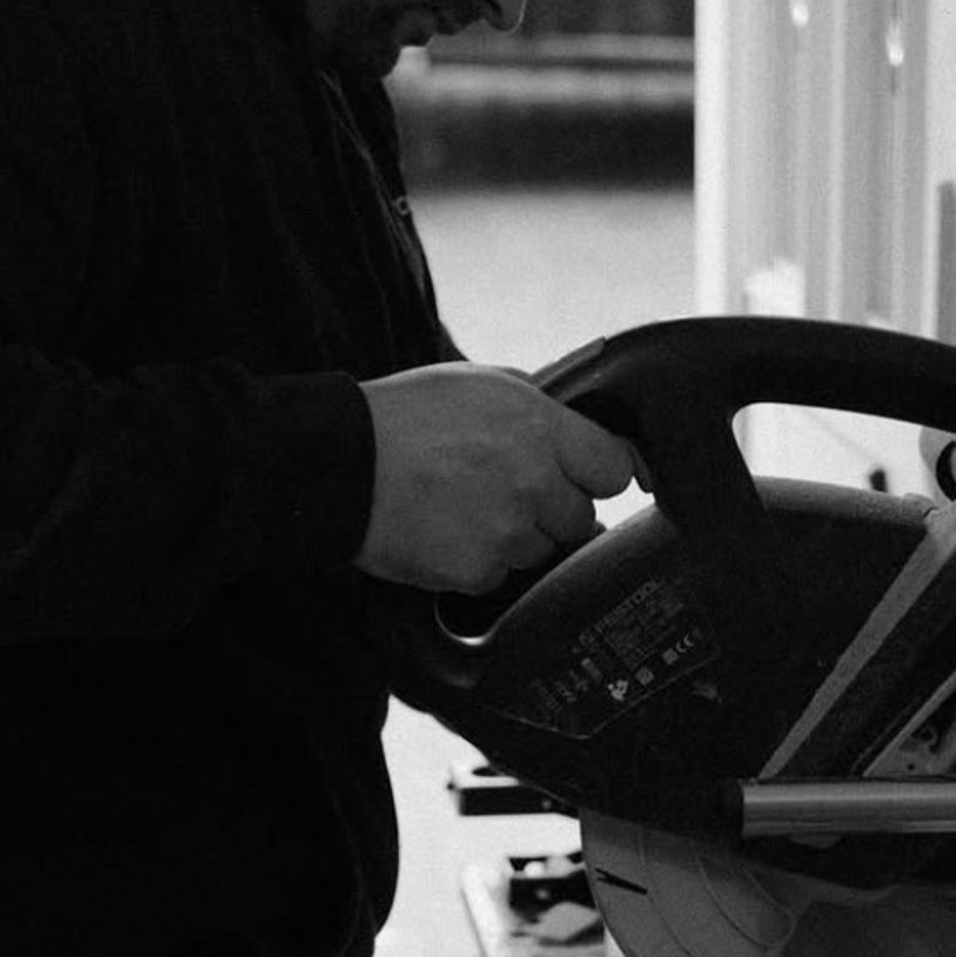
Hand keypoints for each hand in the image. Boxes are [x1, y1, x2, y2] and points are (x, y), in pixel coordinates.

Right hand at [354, 362, 635, 592]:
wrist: (341, 464)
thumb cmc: (404, 416)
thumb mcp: (480, 382)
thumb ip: (539, 407)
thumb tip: (578, 429)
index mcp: (541, 428)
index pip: (614, 468)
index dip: (597, 473)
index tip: (583, 476)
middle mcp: (534, 482)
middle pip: (580, 516)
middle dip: (552, 507)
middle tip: (507, 488)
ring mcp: (507, 531)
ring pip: (540, 549)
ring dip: (515, 535)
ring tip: (465, 506)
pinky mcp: (476, 570)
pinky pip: (498, 574)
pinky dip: (477, 560)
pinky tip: (446, 530)